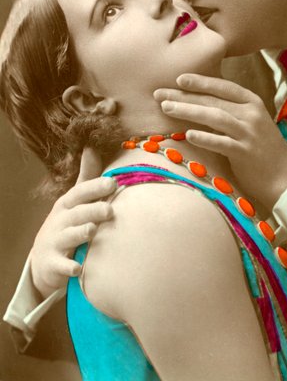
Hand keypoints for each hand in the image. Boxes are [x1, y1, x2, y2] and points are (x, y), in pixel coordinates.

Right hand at [30, 147, 115, 298]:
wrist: (44, 260)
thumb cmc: (66, 223)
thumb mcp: (74, 200)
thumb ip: (86, 177)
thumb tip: (92, 147)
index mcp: (68, 204)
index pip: (80, 192)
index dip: (95, 187)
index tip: (113, 182)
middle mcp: (60, 221)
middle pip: (77, 213)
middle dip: (92, 210)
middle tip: (110, 210)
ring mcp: (56, 242)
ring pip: (69, 237)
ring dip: (80, 233)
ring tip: (92, 230)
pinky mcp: (54, 264)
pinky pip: (61, 265)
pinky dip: (68, 267)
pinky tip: (78, 268)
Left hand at [154, 74, 286, 211]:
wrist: (284, 179)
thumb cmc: (262, 150)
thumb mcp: (251, 123)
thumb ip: (231, 111)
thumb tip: (198, 103)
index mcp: (252, 102)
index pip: (223, 86)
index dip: (201, 81)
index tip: (179, 79)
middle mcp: (251, 114)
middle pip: (213, 100)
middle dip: (184, 96)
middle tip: (159, 94)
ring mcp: (249, 133)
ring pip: (215, 117)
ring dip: (188, 111)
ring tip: (166, 108)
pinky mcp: (245, 153)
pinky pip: (221, 143)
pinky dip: (205, 138)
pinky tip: (189, 134)